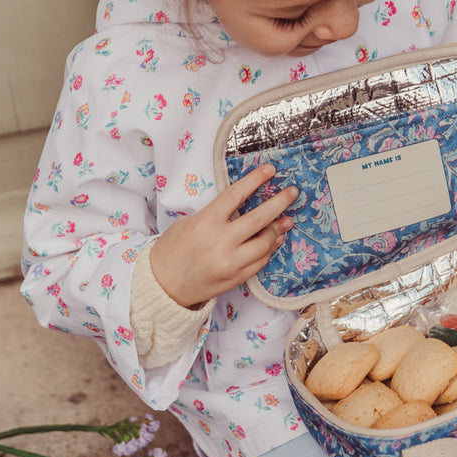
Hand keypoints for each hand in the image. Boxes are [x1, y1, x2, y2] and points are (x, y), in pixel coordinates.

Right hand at [150, 164, 297, 308]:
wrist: (163, 285)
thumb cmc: (172, 250)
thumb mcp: (188, 223)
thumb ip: (216, 214)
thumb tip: (242, 206)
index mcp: (206, 222)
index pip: (236, 195)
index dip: (255, 180)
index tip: (270, 170)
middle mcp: (221, 242)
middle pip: (260, 219)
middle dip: (280, 203)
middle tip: (293, 193)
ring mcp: (231, 262)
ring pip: (265, 242)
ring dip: (278, 229)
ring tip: (285, 219)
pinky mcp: (236, 278)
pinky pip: (261, 261)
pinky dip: (270, 248)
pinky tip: (274, 239)